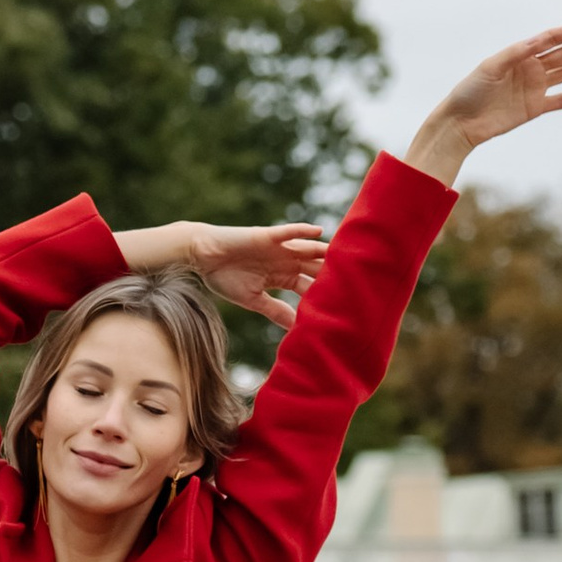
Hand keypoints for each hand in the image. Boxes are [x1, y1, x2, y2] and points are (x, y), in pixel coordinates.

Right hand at [113, 218, 328, 324]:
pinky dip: (302, 231)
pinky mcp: (266, 236)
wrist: (202, 257)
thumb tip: (297, 330)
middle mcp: (285, 260)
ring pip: (308, 249)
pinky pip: (287, 232)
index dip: (326, 295)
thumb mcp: (253, 300)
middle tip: (359, 281)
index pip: (310, 287)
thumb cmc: (224, 277)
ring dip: (326, 252)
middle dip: (335, 274)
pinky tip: (319, 232)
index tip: (346, 307)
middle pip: (316, 267)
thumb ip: (276, 311)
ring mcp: (278, 247)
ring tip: (349, 256)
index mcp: (282, 277)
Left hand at [405, 24, 561, 185]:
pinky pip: (560, 101)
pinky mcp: (534, 108)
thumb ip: (516, 54)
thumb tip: (538, 42)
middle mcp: (530, 69)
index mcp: (520, 54)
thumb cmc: (470, 91)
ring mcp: (534, 89)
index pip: (550, 40)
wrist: (461, 122)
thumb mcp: (490, 67)